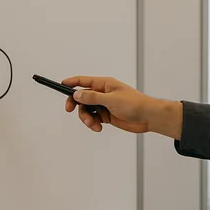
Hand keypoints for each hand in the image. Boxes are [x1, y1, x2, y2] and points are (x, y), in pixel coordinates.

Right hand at [61, 76, 182, 138]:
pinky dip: (93, 124)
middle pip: (82, 98)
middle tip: (69, 110)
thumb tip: (77, 95)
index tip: (61, 85)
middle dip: (76, 105)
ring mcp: (105, 105)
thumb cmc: (134, 104)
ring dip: (86, 118)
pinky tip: (98, 128)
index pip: (84, 81)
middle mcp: (103, 93)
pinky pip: (94, 119)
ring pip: (87, 110)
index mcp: (104, 84)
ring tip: (93, 125)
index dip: (71, 83)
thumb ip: (92, 97)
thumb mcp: (111, 99)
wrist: (148, 117)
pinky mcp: (107, 115)